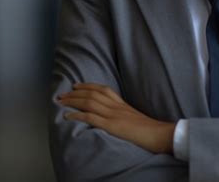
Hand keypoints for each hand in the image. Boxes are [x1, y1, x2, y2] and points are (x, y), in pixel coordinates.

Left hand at [58, 83, 175, 153]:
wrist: (157, 133)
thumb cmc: (147, 128)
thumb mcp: (133, 116)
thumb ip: (122, 113)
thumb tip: (111, 116)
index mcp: (121, 103)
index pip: (102, 89)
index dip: (88, 86)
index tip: (76, 85)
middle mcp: (116, 105)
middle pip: (93, 94)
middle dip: (75, 92)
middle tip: (62, 94)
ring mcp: (113, 114)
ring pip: (89, 103)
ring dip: (73, 101)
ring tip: (61, 102)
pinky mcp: (112, 125)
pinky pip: (91, 117)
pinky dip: (77, 115)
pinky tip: (68, 116)